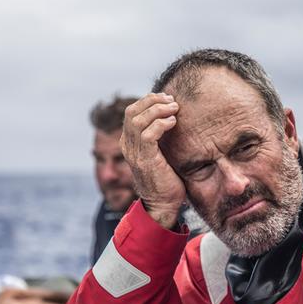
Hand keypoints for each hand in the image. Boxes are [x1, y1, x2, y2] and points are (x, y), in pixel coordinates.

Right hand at [121, 92, 185, 228]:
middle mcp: (127, 145)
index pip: (131, 112)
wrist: (162, 204)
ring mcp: (134, 153)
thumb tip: (172, 117)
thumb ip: (159, 137)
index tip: (167, 99)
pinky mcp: (145, 160)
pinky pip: (148, 134)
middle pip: (132, 111)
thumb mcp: (160, 153)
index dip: (148, 100)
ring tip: (174, 108)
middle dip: (152, 100)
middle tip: (171, 100)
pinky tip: (173, 123)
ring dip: (158, 109)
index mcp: (129, 142)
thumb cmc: (166, 179)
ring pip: (138, 120)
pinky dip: (161, 124)